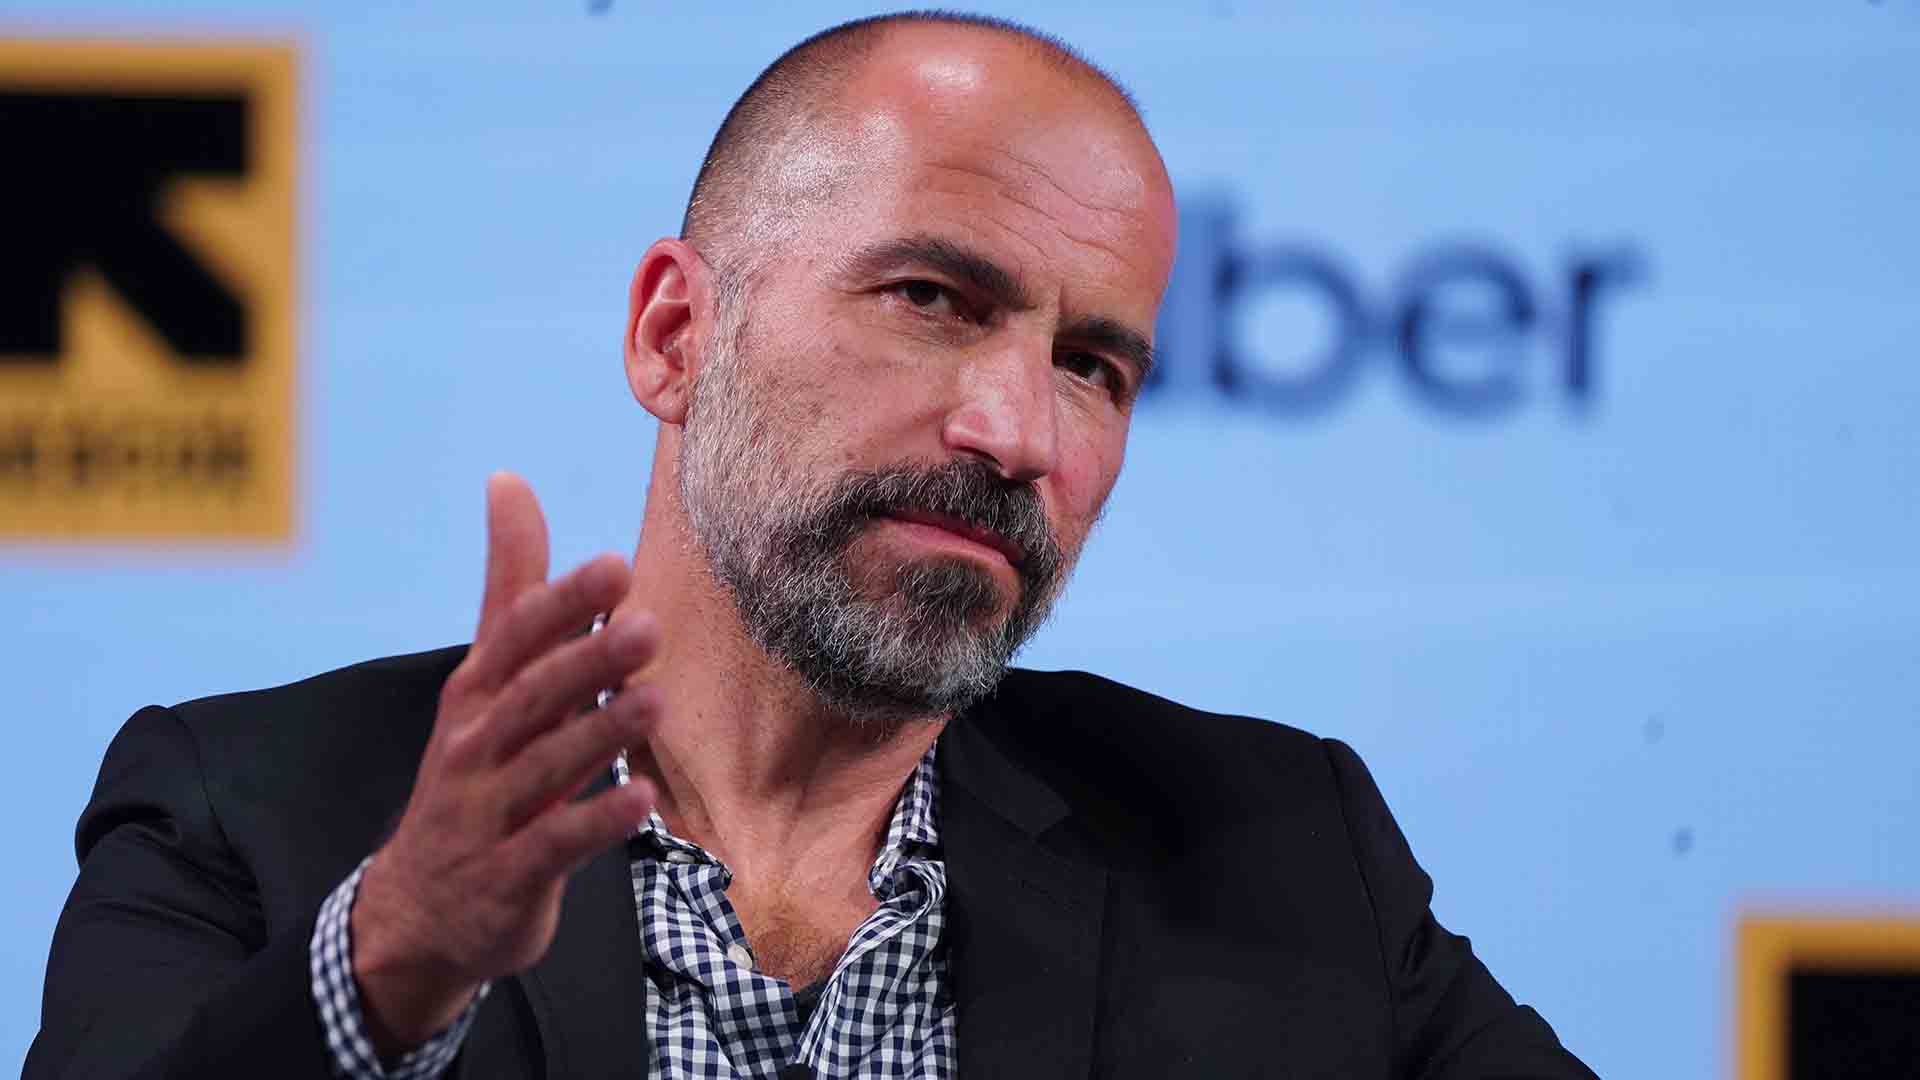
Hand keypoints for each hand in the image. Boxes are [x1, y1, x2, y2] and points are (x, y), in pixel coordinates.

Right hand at [350, 473, 660, 1055]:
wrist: (420, 911)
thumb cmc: (474, 773)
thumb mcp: (487, 681)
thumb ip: (511, 588)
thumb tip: (509, 480)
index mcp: (479, 695)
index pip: (516, 637)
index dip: (562, 603)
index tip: (615, 566)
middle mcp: (478, 746)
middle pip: (532, 695)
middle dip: (586, 660)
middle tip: (647, 627)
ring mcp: (489, 813)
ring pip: (545, 767)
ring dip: (599, 733)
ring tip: (655, 701)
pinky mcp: (510, 875)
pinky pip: (554, 846)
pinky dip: (596, 823)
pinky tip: (644, 801)